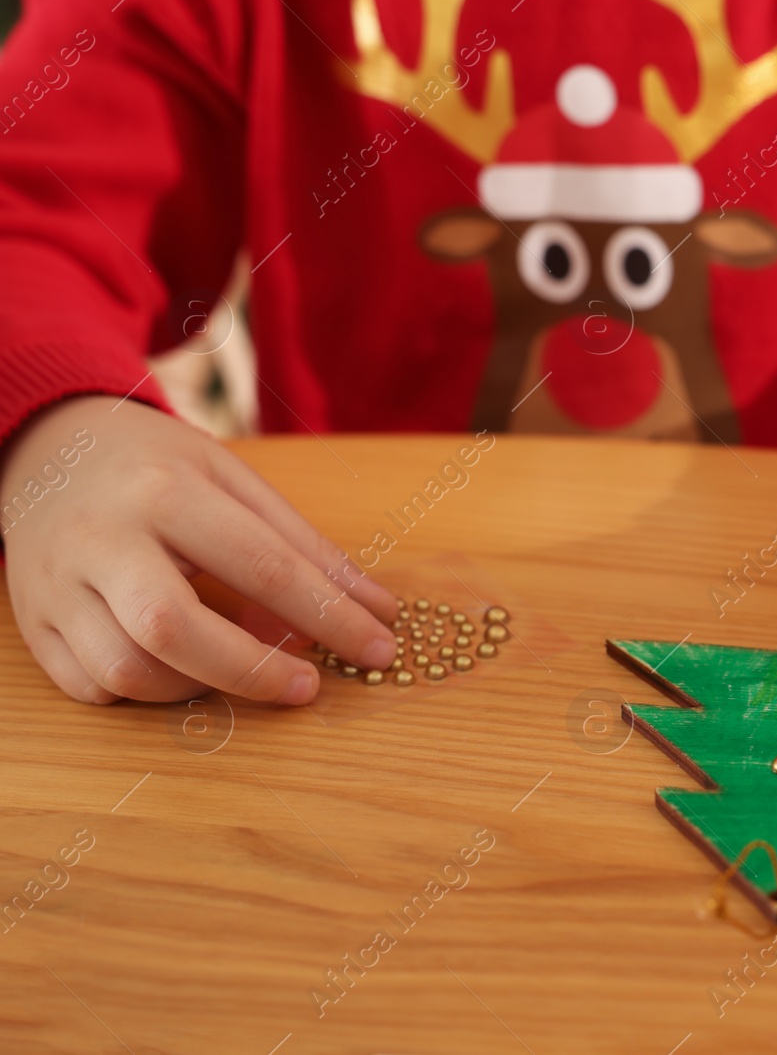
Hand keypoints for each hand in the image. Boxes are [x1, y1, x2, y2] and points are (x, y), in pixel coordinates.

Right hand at [1, 396, 395, 704]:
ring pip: (126, 670)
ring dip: (199, 688)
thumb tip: (375, 609)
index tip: (377, 648)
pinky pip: (89, 686)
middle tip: (309, 686)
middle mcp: (103, 539)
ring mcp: (57, 585)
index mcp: (165, 491)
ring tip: (240, 668)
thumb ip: (303, 545)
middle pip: (175, 629)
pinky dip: (145, 693)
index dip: (329, 616)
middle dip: (255, 671)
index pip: (262, 566)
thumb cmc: (157, 466)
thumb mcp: (234, 480)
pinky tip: (182, 671)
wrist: (49, 447)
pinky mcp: (33, 623)